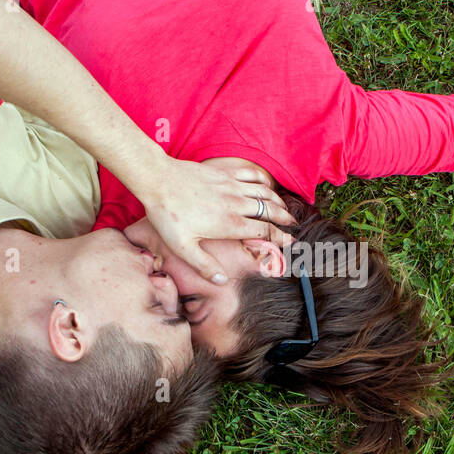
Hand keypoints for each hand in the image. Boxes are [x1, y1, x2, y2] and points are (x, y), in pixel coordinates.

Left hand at [139, 156, 296, 283]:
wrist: (158, 180)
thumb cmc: (168, 215)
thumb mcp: (183, 247)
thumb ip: (204, 265)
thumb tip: (221, 280)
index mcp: (230, 224)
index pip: (264, 232)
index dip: (280, 239)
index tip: (291, 243)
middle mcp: (236, 204)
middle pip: (270, 211)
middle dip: (285, 219)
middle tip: (294, 226)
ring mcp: (231, 186)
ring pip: (264, 193)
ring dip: (278, 201)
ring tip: (285, 209)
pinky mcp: (224, 173)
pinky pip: (251, 175)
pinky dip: (263, 181)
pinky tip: (266, 185)